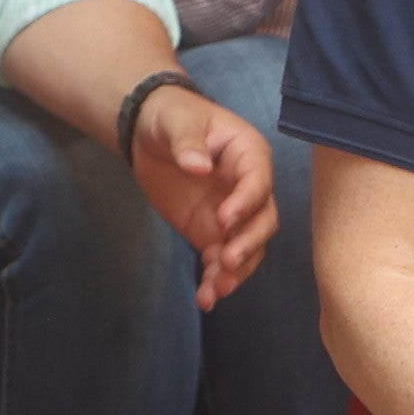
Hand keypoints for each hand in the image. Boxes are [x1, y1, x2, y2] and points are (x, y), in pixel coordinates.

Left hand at [128, 79, 277, 307]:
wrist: (150, 133)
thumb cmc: (172, 116)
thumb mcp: (177, 121)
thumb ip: (187, 142)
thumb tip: (198, 166)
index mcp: (248, 155)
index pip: (258, 182)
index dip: (246, 202)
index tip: (224, 220)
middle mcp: (248, 189)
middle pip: (263, 220)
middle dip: (248, 243)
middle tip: (225, 260)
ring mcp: (232, 214)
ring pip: (248, 248)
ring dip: (235, 271)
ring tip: (214, 289)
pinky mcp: (212, 232)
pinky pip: (221, 261)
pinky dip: (215, 280)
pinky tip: (204, 298)